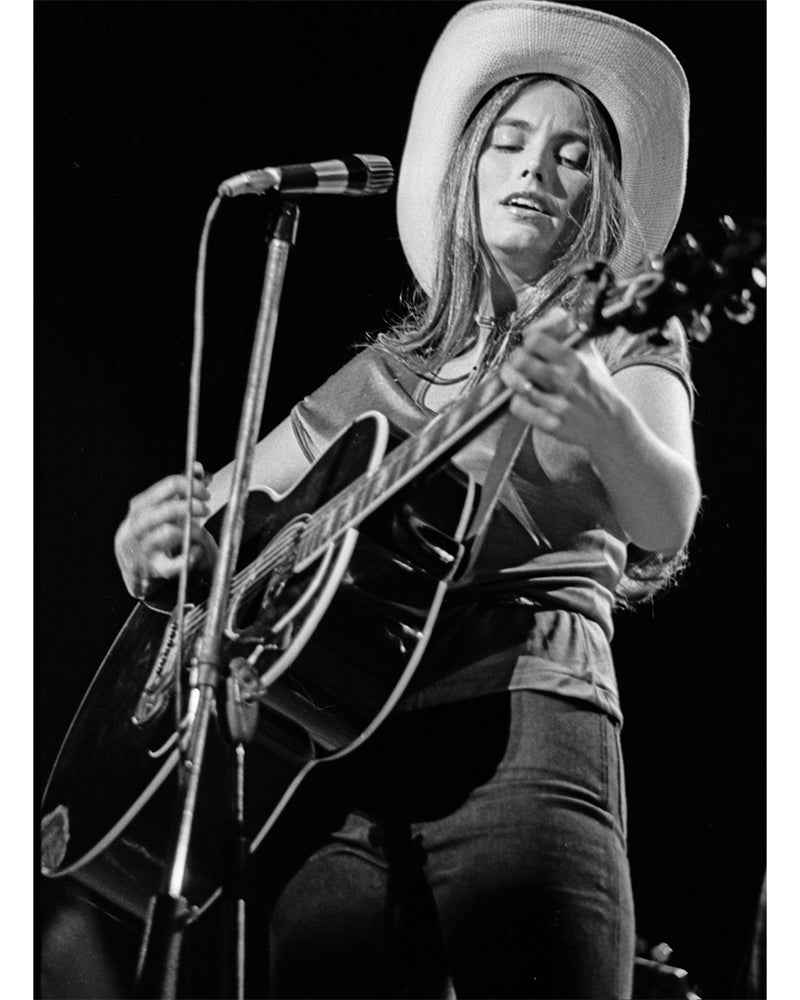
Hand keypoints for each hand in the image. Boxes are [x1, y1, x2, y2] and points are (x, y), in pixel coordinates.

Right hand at [114, 462, 217, 598]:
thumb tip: (197, 468)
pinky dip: (189, 557)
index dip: (190, 486)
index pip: (166, 487)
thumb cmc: (152, 534)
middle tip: (205, 509)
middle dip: (189, 507)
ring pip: (168, 533)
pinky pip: (172, 564)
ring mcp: (142, 549)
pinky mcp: (152, 570)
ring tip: (200, 531)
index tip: (205, 491)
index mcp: (139, 507)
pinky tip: (196, 551)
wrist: (136, 570)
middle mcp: (136, 526)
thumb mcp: (162, 509)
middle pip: (165, 509)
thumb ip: (180, 489)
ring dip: (191, 530)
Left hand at [499, 307, 624, 453]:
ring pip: (516, 384)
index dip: (528, 339)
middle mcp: (565, 380)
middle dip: (515, 359)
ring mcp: (557, 403)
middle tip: (519, 363)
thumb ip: (568, 332)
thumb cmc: (596, 387)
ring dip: (512, 380)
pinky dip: (516, 402)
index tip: (530, 344)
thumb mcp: (589, 353)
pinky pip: (519, 408)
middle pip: (521, 360)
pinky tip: (524, 399)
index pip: (536, 338)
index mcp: (574, 359)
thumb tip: (548, 316)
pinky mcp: (550, 424)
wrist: (610, 425)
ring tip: (517, 379)